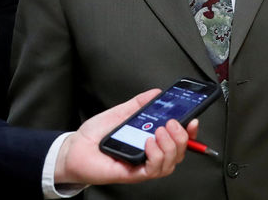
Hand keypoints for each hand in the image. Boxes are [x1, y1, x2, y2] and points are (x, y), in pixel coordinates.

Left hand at [54, 89, 197, 185]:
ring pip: (170, 164)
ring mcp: (141, 166)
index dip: (189, 132)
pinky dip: (155, 156)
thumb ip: (139, 104)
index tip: (192, 119)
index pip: (177, 141)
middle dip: (182, 137)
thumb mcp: (120, 113)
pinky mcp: (132, 174)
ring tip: (160, 131)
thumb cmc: (95, 135)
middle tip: (173, 123)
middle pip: (179, 153)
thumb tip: (156, 93)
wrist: (74, 148)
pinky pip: (152, 171)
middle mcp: (149, 156)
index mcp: (150, 141)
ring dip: (170, 146)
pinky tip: (149, 143)